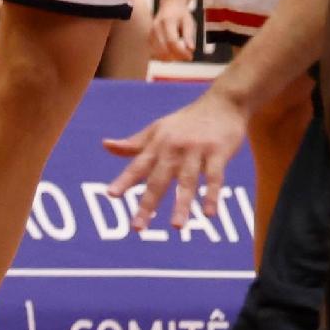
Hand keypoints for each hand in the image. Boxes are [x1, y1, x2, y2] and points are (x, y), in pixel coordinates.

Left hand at [103, 84, 250, 228]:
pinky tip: (209, 214)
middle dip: (148, 204)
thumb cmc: (188, 120)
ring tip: (177, 227)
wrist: (224, 101)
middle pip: (159, 179)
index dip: (125, 180)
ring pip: (187, 181)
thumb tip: (105, 145)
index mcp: (158, 143)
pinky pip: (215, 177)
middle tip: (137, 228)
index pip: (138, 165)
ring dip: (182, 204)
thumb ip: (134, 143)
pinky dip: (211, 195)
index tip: (112, 195)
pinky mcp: (218, 152)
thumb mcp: (159, 129)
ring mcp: (197, 149)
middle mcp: (175, 147)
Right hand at [150, 0, 197, 61]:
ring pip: (158, 53)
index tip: (190, 56)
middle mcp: (156, 27)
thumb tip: (191, 49)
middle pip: (164, 49)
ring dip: (171, 58)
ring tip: (181, 55)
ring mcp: (151, 33)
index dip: (181, 51)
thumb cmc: (181, 15)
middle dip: (177, 56)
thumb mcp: (188, 22)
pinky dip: (164, 57)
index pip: (172, 41)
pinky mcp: (149, 38)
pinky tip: (173, 56)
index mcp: (167, 21)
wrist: (170, 6)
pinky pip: (155, 53)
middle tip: (188, 57)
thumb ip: (189, 36)